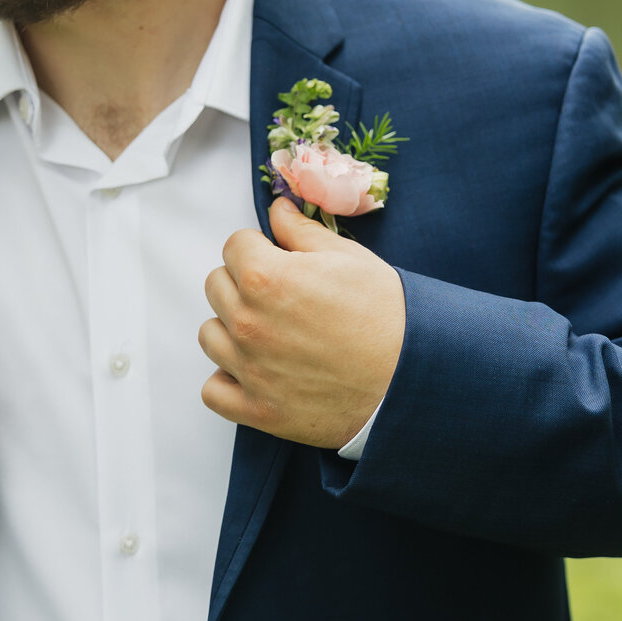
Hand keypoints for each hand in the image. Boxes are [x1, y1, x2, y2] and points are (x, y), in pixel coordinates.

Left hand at [199, 196, 404, 447]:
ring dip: (232, 329)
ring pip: (210, 335)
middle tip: (280, 295)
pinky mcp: (256, 409)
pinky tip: (256, 371)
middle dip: (243, 283)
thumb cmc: (386, 316)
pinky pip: (213, 390)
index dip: (259, 248)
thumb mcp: (349, 258)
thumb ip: (301, 231)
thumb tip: (277, 210)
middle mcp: (248, 322)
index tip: (279, 259)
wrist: (411, 379)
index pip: (234, 246)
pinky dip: (228, 380)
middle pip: (217, 286)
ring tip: (270, 333)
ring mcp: (249, 369)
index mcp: (265, 278)